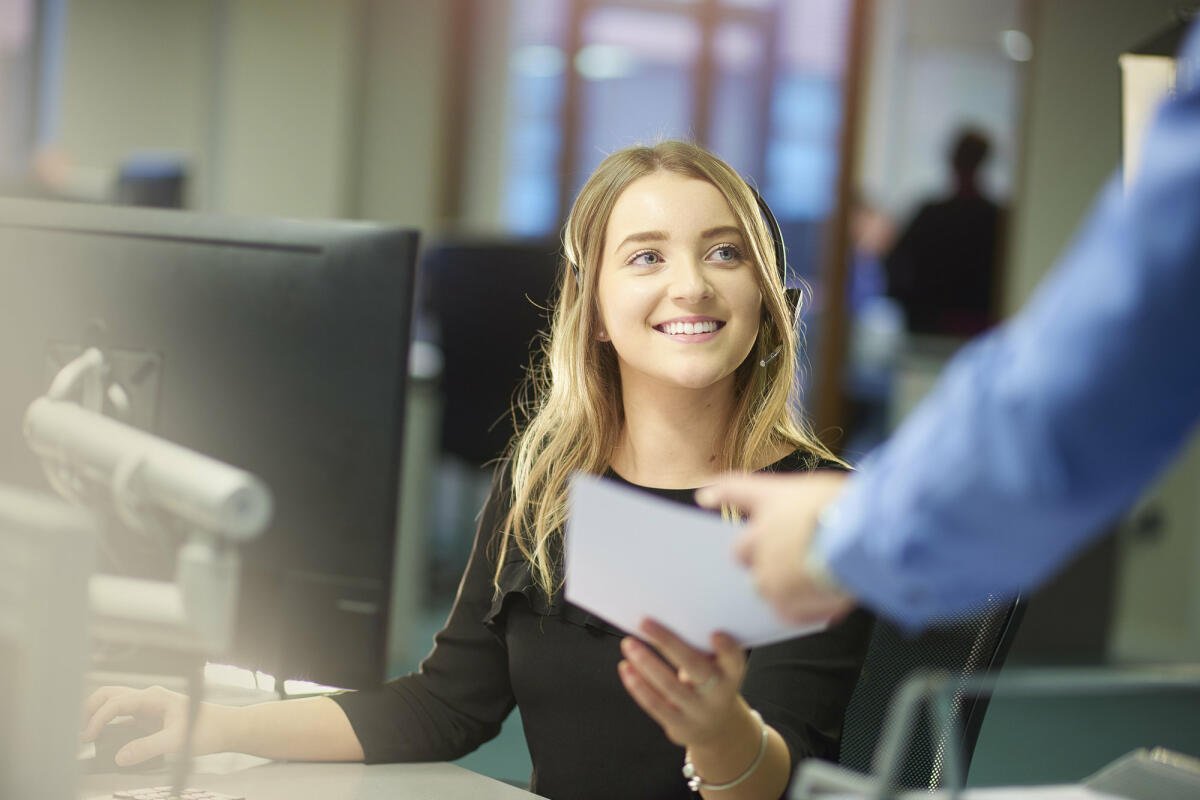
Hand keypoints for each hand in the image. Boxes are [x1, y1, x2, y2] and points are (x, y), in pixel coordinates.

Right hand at [81, 685, 222, 765]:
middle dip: (90, 709)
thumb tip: (120, 756)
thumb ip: (148, 747)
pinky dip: (109, 726)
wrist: (224, 729)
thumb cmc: (207, 728)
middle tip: (77, 730)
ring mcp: (147, 708)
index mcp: (154, 697)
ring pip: (114, 705)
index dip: (97, 719)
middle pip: (109, 696)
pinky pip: (122, 719)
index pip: (116, 703)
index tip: (87, 737)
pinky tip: (104, 740)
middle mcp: (148, 699)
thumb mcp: (177, 740)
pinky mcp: (148, 719)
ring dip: (98, 715)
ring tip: (85, 734)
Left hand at [617, 618, 748, 748]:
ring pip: (668, 685)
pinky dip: (637, 684)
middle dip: (668, 642)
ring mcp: (699, 712)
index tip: (715, 634)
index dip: (727, 648)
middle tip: (645, 623)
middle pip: (694, 666)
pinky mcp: (680, 726)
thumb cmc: (711, 683)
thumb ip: (700, 648)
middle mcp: (718, 693)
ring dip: (645, 662)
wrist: (717, 728)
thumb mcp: (716, 667)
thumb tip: (662, 621)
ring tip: (628, 643)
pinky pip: (654, 704)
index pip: (734, 660)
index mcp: (731, 673)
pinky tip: (626, 667)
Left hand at [697, 471, 855, 624]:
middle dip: (757, 556)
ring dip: (783, 584)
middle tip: (787, 556)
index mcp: (771, 499)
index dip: (721, 493)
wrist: (860, 539)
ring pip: (764, 584)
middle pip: (741, 551)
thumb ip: (807, 508)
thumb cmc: (852, 509)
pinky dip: (805, 608)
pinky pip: (787, 611)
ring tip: (815, 579)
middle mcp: (760, 536)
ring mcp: (768, 572)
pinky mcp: (783, 602)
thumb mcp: (829, 491)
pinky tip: (827, 600)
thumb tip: (810, 524)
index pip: (736, 490)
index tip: (706, 497)